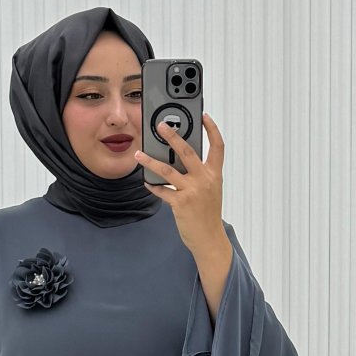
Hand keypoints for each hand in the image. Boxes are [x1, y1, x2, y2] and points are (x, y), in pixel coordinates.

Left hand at [134, 112, 224, 252]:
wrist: (209, 239)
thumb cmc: (208, 215)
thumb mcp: (211, 190)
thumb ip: (201, 174)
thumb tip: (181, 162)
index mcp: (214, 174)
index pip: (217, 146)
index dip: (211, 129)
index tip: (204, 116)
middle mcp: (204, 179)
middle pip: (187, 151)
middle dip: (172, 136)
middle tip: (161, 126)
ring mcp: (192, 191)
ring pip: (168, 170)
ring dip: (150, 161)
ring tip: (139, 155)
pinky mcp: (180, 203)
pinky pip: (162, 191)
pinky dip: (153, 186)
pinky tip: (147, 182)